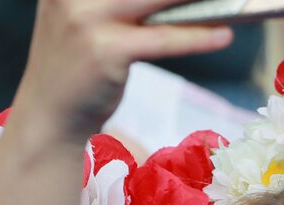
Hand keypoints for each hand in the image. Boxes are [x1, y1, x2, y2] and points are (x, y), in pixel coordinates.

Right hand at [13, 0, 233, 144]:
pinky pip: (162, 38)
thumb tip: (183, 0)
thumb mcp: (90, 14)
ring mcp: (85, 17)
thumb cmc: (79, 61)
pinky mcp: (104, 49)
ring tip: (233, 1)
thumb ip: (127, 1)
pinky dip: (197, 37)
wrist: (50, 113)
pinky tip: (223, 35)